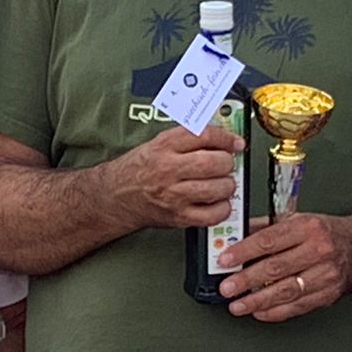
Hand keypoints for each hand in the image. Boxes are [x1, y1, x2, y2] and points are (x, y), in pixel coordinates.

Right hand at [104, 126, 245, 230]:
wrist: (116, 196)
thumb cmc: (139, 169)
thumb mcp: (158, 143)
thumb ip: (188, 138)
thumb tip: (220, 135)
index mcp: (164, 146)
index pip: (204, 135)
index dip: (226, 138)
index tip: (235, 143)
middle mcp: (168, 170)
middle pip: (213, 163)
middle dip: (228, 163)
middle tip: (226, 164)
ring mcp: (173, 195)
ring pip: (216, 188)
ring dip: (228, 185)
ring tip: (223, 183)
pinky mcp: (178, 217)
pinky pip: (212, 215)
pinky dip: (222, 208)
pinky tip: (217, 202)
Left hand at [217, 213, 351, 321]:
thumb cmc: (325, 234)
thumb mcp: (298, 220)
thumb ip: (267, 227)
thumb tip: (236, 235)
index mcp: (308, 228)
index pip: (269, 240)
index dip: (244, 251)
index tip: (225, 260)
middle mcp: (319, 250)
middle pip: (276, 268)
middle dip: (246, 280)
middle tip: (227, 287)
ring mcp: (325, 274)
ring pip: (286, 291)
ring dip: (257, 301)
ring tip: (238, 305)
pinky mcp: (328, 294)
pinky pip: (297, 307)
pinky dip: (275, 312)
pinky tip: (258, 312)